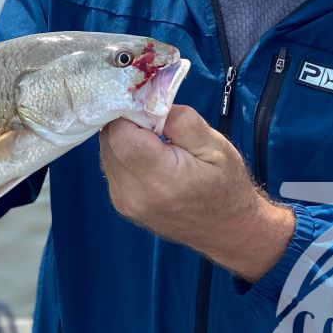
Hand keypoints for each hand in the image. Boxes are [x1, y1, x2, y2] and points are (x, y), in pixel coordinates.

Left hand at [99, 105, 294, 281]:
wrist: (227, 230)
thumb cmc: (226, 186)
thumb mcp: (216, 146)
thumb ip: (182, 122)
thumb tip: (151, 102)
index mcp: (160, 179)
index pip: (120, 133)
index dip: (131, 111)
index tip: (152, 106)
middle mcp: (134, 194)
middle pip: (109, 140)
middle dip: (127, 120)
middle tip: (155, 119)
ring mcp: (124, 202)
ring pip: (106, 150)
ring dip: (124, 136)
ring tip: (154, 138)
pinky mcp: (121, 204)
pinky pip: (111, 164)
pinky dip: (124, 152)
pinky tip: (148, 154)